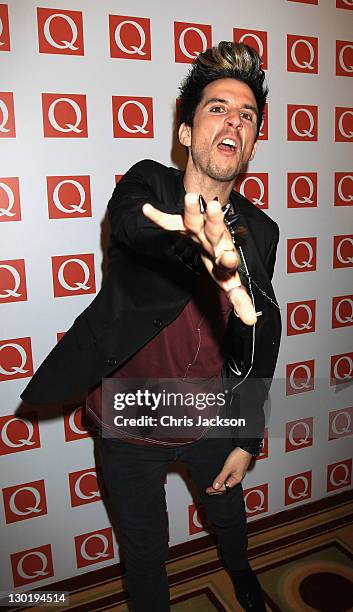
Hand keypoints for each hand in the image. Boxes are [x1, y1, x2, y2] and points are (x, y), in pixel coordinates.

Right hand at [143, 193, 256, 324]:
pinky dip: (158, 216)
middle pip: (215, 231)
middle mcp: (214, 240)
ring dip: (191, 210)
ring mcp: (198, 230)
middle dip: (214, 222)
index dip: (228, 260)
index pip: (227, 259)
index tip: (229, 259)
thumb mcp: (229, 280)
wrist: (213, 233)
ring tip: (190, 197)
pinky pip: (169, 221)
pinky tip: (146, 209)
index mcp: (224, 256)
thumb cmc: (220, 260)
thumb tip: (251, 321)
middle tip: (214, 208)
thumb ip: (239, 300)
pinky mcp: (182, 225)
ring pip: (195, 220)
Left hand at [205, 447, 251, 494]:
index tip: (208, 491)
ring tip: (213, 488)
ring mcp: (237, 475)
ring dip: (220, 486)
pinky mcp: (236, 470)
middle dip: (217, 490)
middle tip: (209, 492)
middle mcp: (237, 479)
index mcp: (236, 480)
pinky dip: (223, 481)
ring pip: (227, 484)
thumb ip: (221, 477)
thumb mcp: (228, 467)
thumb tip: (215, 487)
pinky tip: (221, 480)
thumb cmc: (239, 457)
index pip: (224, 488)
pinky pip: (228, 479)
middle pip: (226, 488)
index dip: (215, 490)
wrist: (244, 448)